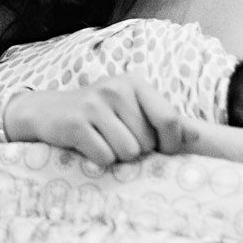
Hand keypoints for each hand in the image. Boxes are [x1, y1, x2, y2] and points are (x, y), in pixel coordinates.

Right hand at [6, 77, 188, 166]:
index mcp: (134, 83)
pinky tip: (87, 146)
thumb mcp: (131, 110)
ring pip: (128, 152)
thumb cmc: (97, 115)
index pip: (170, 118)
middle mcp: (116, 88)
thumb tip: (196, 136)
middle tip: (116, 138)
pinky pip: (105, 157)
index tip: (161, 150)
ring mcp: (94, 104)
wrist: (46, 112)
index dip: (171, 143)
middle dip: (136, 150)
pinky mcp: (76, 123)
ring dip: (117, 156)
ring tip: (102, 141)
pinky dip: (98, 160)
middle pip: (148, 141)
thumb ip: (163, 121)